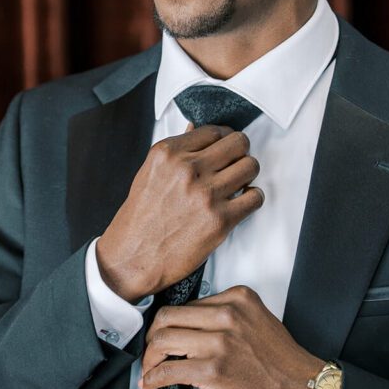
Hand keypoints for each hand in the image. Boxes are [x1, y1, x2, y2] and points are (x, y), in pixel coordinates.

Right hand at [97, 126, 262, 301]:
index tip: (226, 147)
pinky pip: (255, 197)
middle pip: (238, 143)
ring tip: (239, 183)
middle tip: (236, 163)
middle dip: (240, 152)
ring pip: (250, 166)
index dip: (224, 138)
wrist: (133, 257)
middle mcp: (188, 169)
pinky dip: (253, 198)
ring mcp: (205, 194)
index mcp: (169, 153)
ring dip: (248, 174)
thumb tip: (195, 131)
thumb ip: (177, 152)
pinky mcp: (220, 220)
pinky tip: (241, 202)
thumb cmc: (140, 218)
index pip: (213, 130)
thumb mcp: (150, 173)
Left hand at [139, 284, 323, 388]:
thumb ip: (227, 317)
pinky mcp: (214, 369)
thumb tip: (192, 328)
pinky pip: (169, 370)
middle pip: (168, 317)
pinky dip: (153, 378)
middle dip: (152, 336)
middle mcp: (228, 314)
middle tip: (151, 352)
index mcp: (237, 298)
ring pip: (163, 339)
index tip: (164, 335)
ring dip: (150, 358)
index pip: (188, 304)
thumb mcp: (257, 321)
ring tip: (150, 369)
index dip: (171, 323)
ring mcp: (220, 341)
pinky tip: (151, 383)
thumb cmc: (283, 363)